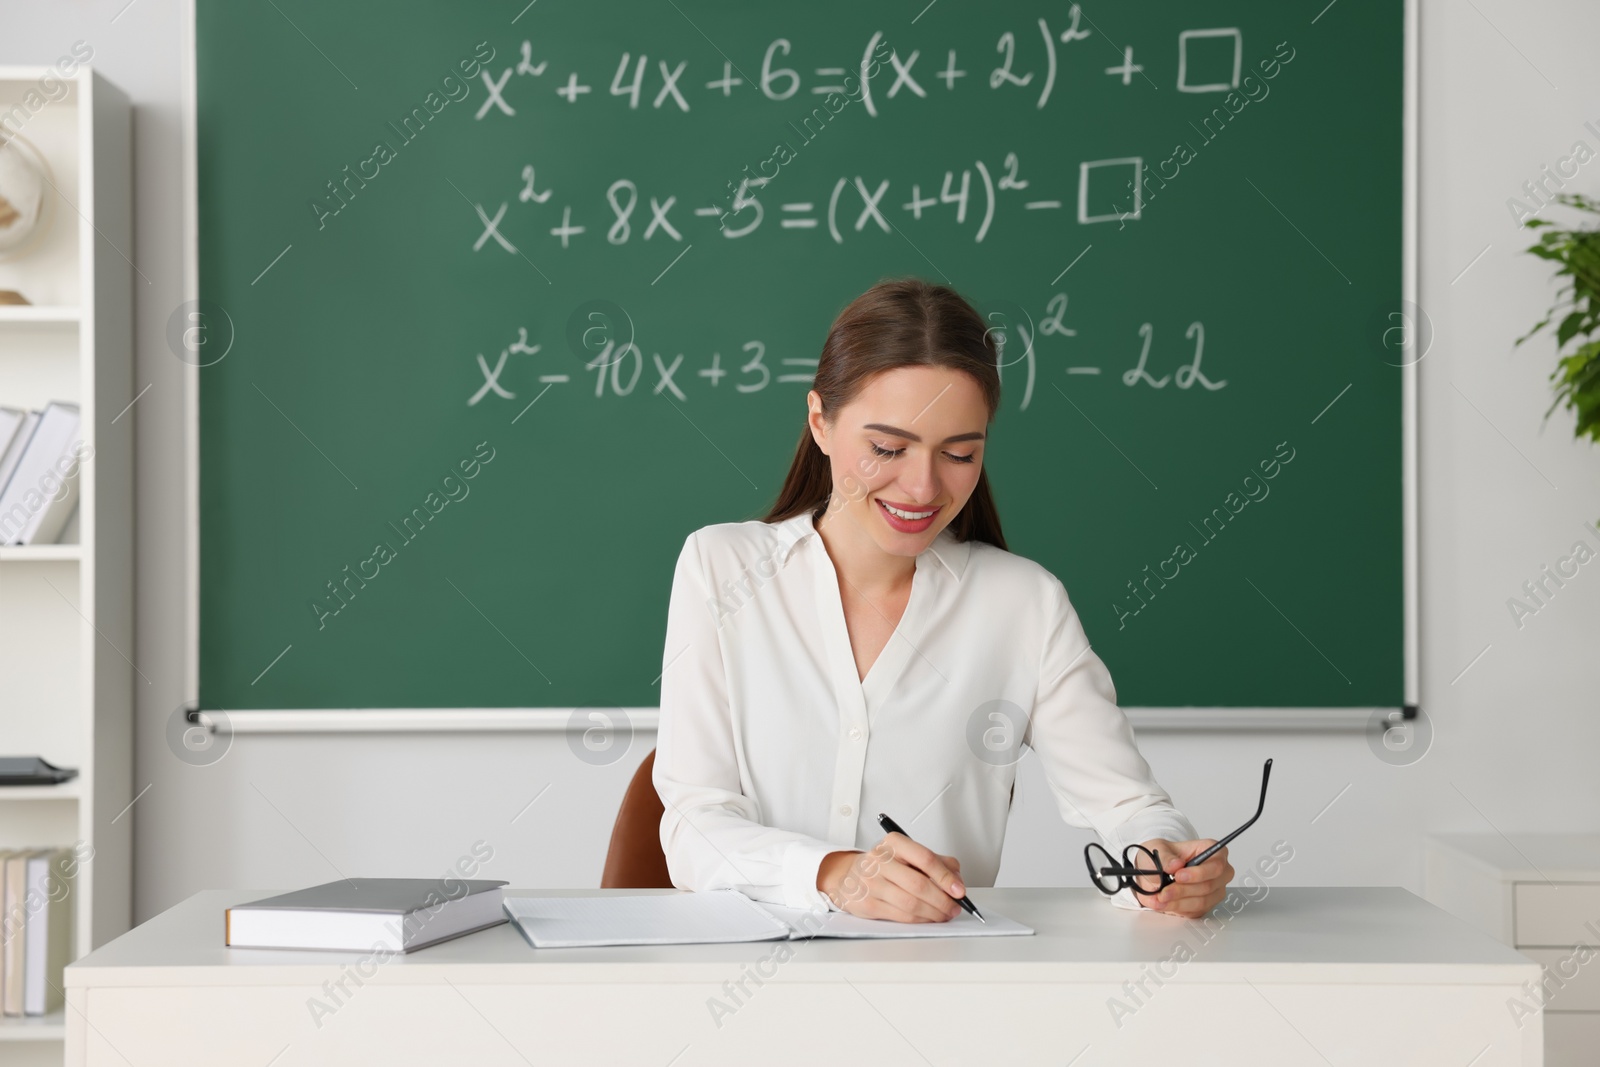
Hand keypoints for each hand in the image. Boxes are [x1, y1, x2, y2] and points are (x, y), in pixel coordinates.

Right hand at [816, 833, 964, 921]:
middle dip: (943, 900)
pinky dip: (920, 920)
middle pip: (919, 884)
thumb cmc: (885, 865)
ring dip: (934, 913)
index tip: (960, 890)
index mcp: (894, 843)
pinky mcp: (867, 904)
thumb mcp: (909, 854)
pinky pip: (901, 916)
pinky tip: (928, 918)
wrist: (849, 876)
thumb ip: (938, 862)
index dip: (946, 877)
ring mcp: (871, 883)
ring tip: (944, 914)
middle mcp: (880, 860)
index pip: (925, 858)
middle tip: (955, 907)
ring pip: (911, 903)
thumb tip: (957, 881)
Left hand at [1134, 838, 1232, 917]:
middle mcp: (1218, 872)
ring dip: (1178, 902)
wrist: (1155, 869)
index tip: (1178, 876)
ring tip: (1160, 899)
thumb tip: (1176, 865)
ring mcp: (1214, 890)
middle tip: (1164, 891)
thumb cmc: (1164, 856)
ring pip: (1202, 901)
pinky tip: (1163, 904)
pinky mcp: (1206, 905)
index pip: (1216, 865)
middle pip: (1209, 885)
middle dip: (1184, 890)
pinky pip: (1195, 911)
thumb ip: (1166, 857)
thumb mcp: (1159, 849)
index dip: (1199, 873)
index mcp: (1210, 850)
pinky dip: (1177, 908)